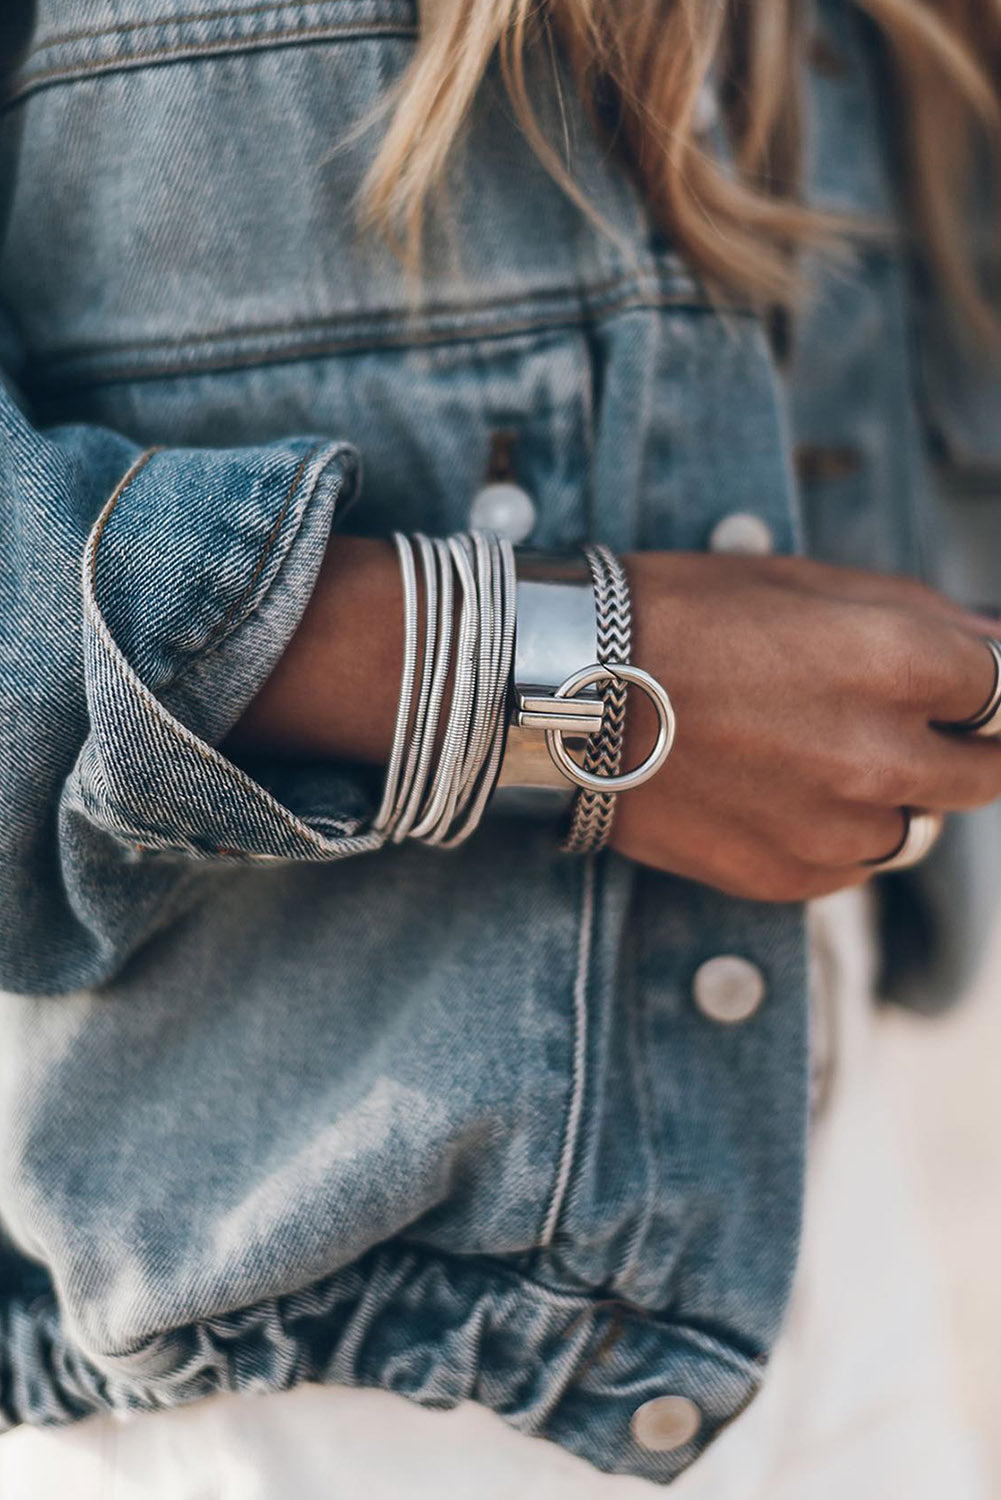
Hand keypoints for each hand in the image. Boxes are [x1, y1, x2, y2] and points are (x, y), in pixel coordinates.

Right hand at [611, 553, 1000, 900]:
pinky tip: (774, 794)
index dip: (981, 686)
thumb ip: (923, 614)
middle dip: (960, 746)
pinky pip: (851, 869)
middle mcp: (884, 757)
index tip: (961, 690)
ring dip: (891, 797)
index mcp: (902, 663)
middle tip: (904, 724)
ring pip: (916, 829)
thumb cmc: (680, 616)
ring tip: (814, 757)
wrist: (563, 692)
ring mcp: (837, 828)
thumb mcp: (805, 582)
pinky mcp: (788, 878)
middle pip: (986, 774)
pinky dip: (833, 837)